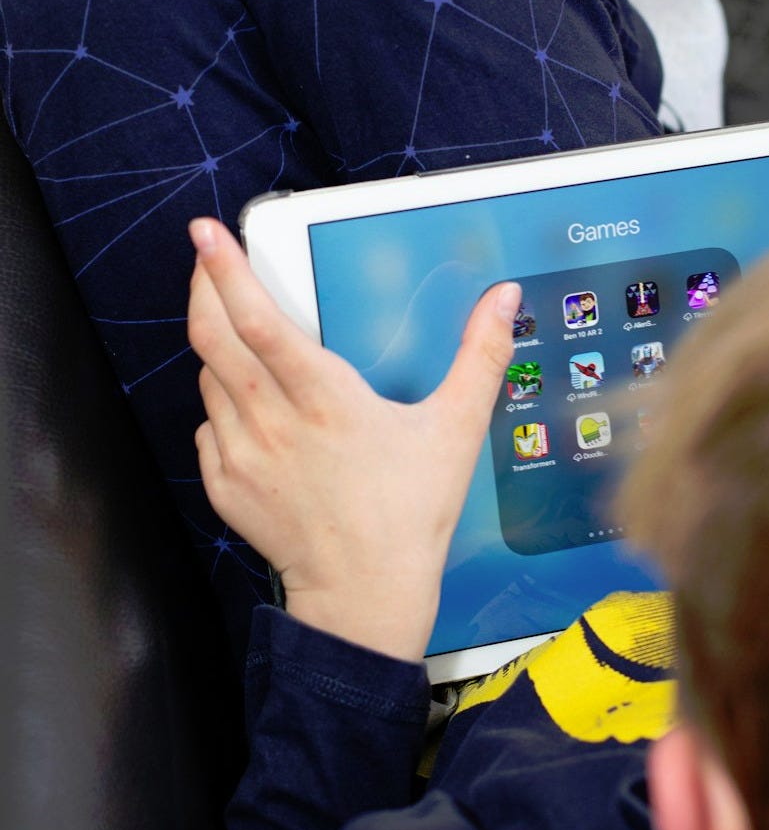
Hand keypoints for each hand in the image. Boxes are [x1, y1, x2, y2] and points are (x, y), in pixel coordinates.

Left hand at [187, 217, 519, 660]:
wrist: (365, 597)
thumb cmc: (411, 515)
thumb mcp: (456, 430)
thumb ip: (481, 356)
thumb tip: (503, 299)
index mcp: (324, 400)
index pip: (259, 319)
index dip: (227, 269)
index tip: (207, 232)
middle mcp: (271, 423)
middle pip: (213, 335)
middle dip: (203, 286)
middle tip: (206, 259)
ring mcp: (241, 456)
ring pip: (209, 379)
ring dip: (220, 349)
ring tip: (247, 341)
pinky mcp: (226, 486)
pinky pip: (209, 426)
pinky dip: (222, 406)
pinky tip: (254, 411)